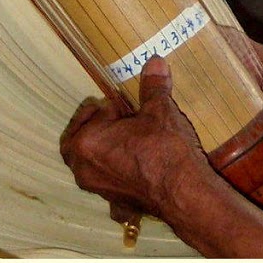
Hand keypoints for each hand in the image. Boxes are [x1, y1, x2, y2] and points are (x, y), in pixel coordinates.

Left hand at [59, 55, 209, 216]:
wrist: (183, 192)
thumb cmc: (164, 149)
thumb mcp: (159, 110)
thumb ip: (152, 86)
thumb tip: (154, 61)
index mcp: (85, 142)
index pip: (92, 114)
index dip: (110, 106)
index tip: (126, 105)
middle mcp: (83, 168)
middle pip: (79, 140)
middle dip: (96, 126)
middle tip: (119, 117)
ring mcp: (97, 187)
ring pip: (89, 162)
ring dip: (103, 148)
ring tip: (128, 138)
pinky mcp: (113, 201)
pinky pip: (106, 180)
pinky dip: (114, 170)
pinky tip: (134, 164)